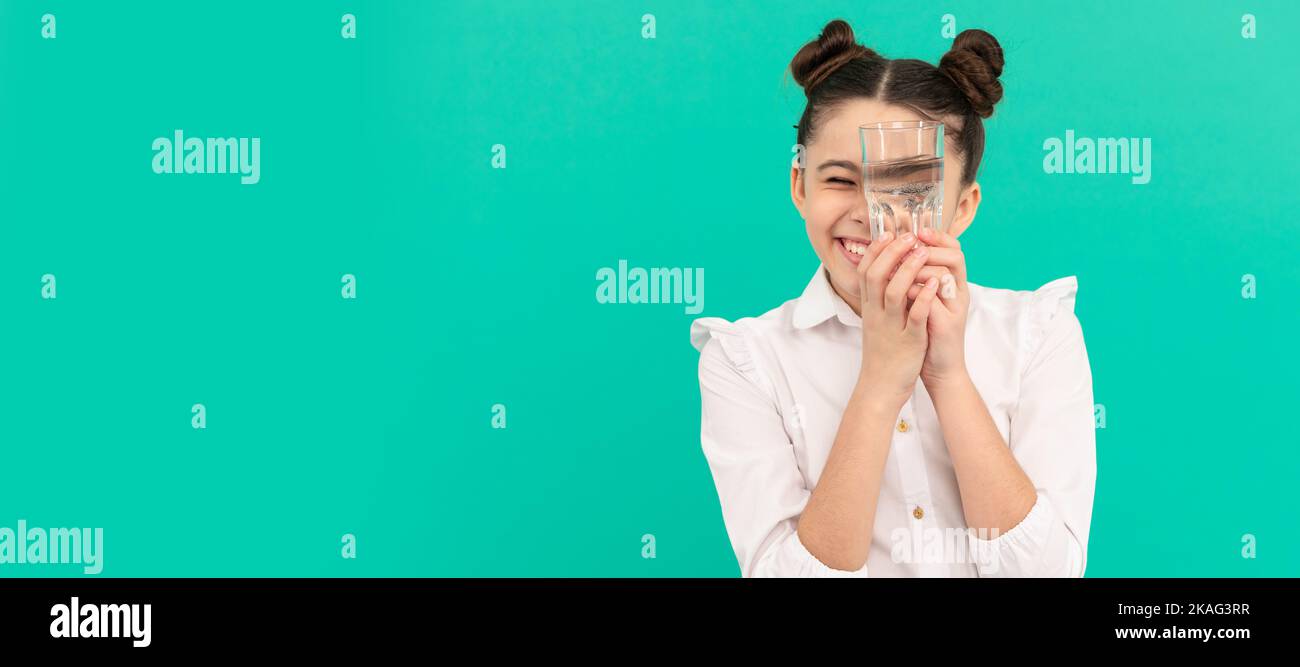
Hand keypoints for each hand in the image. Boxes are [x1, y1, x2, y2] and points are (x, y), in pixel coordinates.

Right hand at [855, 231, 942, 410]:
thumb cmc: (883, 354)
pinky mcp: (908, 341)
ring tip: (922, 252)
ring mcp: (891, 327)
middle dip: (892, 252)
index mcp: (869, 308)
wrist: (881, 387)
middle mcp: (876, 314)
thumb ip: (880, 300)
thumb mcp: (877, 322)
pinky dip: (924, 298)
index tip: (889, 233)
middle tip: (908, 237)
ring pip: (894, 291)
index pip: (866, 270)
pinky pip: (915, 316)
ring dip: (908, 269)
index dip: (876, 250)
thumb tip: (890, 276)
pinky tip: (934, 284)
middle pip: (876, 274)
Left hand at [912, 226, 970, 390]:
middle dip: (930, 246)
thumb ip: (918, 282)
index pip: (954, 250)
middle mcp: (958, 294)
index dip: (938, 237)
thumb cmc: (929, 335)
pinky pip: (932, 301)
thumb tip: (900, 257)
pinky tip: (902, 288)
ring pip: (945, 275)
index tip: (918, 229)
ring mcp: (954, 310)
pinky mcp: (946, 326)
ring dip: (922, 266)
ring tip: (902, 261)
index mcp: (952, 287)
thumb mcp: (925, 304)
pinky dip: (917, 292)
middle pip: (954, 256)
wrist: (941, 370)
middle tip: (910, 240)